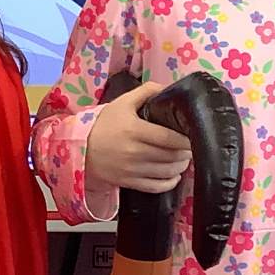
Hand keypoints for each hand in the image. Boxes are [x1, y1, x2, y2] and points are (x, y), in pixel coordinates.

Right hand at [83, 80, 192, 195]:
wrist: (81, 148)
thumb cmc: (104, 124)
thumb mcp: (122, 103)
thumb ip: (145, 92)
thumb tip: (167, 87)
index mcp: (134, 130)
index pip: (169, 138)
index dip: (186, 138)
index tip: (194, 135)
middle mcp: (134, 152)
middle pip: (171, 156)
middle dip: (186, 152)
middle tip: (192, 145)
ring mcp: (132, 170)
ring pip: (167, 172)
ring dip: (181, 166)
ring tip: (185, 158)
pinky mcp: (130, 183)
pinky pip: (156, 187)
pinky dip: (170, 182)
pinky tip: (175, 175)